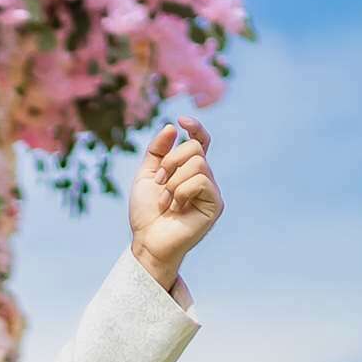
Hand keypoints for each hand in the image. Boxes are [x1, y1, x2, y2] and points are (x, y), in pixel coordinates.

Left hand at [123, 119, 221, 289]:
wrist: (147, 241)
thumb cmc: (147, 213)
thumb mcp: (146, 175)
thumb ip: (156, 151)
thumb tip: (172, 127)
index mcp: (188, 170)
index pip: (200, 141)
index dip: (195, 127)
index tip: (181, 121)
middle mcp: (203, 177)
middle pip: (195, 147)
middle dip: (170, 161)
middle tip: (159, 182)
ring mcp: (211, 190)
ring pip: (198, 163)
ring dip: (173, 180)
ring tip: (165, 199)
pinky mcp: (215, 204)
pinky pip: (201, 181)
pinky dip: (181, 191)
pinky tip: (176, 207)